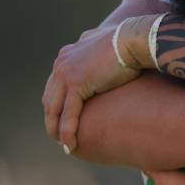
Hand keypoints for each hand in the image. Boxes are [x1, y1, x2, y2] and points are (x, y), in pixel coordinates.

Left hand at [43, 24, 139, 152]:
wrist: (135, 39)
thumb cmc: (128, 41)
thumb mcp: (105, 42)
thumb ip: (95, 44)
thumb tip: (94, 40)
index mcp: (66, 55)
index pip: (54, 85)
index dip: (57, 104)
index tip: (62, 119)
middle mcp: (61, 64)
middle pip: (50, 98)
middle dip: (53, 120)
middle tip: (60, 137)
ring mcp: (66, 73)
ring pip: (55, 109)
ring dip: (56, 130)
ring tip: (65, 145)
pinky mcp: (76, 84)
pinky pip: (68, 114)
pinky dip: (68, 131)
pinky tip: (71, 145)